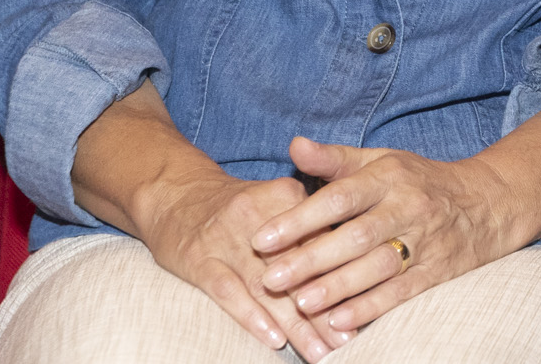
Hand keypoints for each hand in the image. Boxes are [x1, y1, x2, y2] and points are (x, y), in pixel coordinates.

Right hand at [132, 164, 346, 358]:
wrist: (175, 192)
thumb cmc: (240, 207)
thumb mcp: (279, 202)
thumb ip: (314, 227)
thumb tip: (356, 265)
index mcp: (287, 196)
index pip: (322, 242)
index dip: (344, 278)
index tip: (364, 312)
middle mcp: (258, 216)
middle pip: (298, 269)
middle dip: (324, 310)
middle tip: (346, 342)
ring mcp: (226, 238)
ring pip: (268, 287)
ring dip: (296, 324)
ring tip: (320, 352)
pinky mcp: (199, 258)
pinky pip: (228, 292)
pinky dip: (252, 317)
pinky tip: (274, 339)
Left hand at [252, 136, 536, 337]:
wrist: (487, 203)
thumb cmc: (418, 181)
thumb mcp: (381, 161)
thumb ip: (335, 158)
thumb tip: (293, 145)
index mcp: (388, 177)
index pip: (339, 197)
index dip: (299, 218)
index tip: (262, 238)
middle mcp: (407, 207)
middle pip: (355, 235)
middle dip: (311, 259)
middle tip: (270, 278)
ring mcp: (424, 240)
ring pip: (378, 266)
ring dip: (339, 286)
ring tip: (301, 303)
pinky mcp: (437, 271)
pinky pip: (402, 291)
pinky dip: (371, 307)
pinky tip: (341, 321)